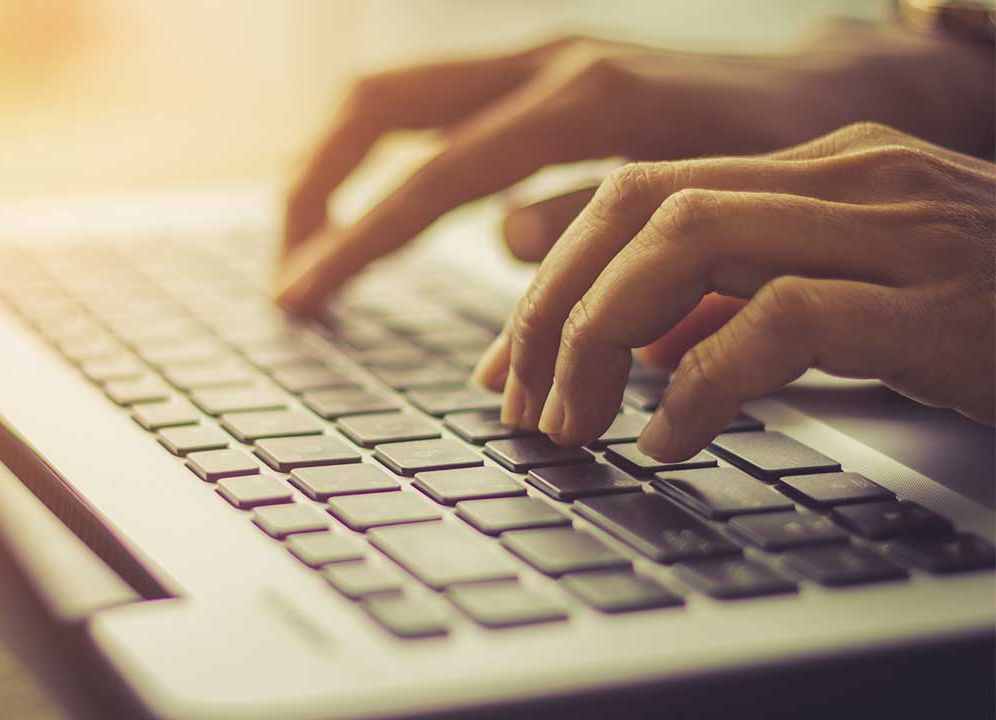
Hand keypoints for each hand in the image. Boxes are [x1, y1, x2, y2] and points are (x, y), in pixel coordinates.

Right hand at [276, 22, 992, 313]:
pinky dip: (388, 161)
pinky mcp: (544, 72)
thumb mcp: (712, 205)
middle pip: (379, 105)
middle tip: (288, 269)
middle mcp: (548, 61)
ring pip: (396, 96)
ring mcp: (541, 57)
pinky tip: (379, 215)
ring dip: (338, 168)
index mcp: (585, 102)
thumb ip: (603, 225)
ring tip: (311, 246)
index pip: (434, 177)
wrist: (849, 85)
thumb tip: (505, 246)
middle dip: (315, 186)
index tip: (299, 297)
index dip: (357, 242)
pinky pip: (436, 108)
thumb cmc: (794, 156)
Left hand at [471, 122, 995, 460]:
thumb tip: (640, 346)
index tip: (509, 362)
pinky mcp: (936, 302)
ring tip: (573, 423)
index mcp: (820, 166)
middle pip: (641, 205)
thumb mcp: (855, 300)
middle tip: (522, 402)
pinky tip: (669, 442)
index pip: (640, 192)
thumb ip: (746, 304)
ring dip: (602, 338)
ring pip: (689, 242)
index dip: (554, 276)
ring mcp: (896, 228)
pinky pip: (781, 321)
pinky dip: (703, 383)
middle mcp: (849, 175)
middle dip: (556, 307)